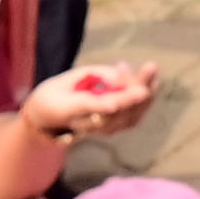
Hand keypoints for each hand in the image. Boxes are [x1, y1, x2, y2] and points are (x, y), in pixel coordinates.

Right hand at [23, 60, 160, 138]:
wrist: (49, 118)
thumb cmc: (59, 92)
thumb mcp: (69, 77)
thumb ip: (97, 74)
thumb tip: (123, 73)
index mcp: (67, 109)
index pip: (87, 107)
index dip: (101, 105)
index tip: (113, 104)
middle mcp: (84, 124)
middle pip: (113, 113)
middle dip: (134, 92)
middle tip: (150, 67)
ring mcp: (100, 131)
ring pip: (127, 118)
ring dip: (145, 93)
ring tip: (150, 69)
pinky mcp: (112, 130)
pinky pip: (133, 118)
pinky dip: (145, 100)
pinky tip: (151, 81)